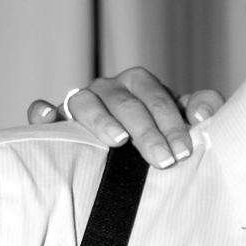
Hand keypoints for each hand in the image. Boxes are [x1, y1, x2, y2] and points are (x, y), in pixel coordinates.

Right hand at [27, 68, 221, 169]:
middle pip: (125, 103)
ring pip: (86, 101)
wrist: (129, 148)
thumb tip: (201, 115)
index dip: (171, 124)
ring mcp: (81, 101)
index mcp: (139, 84)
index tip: (184, 152)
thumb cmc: (158, 132)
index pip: (156, 98)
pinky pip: (45, 109)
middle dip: (146, 131)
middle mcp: (109, 88)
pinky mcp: (56, 118)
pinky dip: (42, 111)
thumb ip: (203, 107)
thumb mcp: (183, 119)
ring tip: (118, 141)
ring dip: (101, 119)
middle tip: (162, 160)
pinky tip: (46, 117)